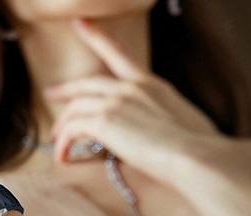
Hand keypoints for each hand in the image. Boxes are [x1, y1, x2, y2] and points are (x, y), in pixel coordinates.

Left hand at [47, 18, 222, 183]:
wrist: (194, 155)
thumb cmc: (198, 148)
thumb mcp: (186, 122)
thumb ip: (167, 121)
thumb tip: (167, 135)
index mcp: (151, 85)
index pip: (119, 55)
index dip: (97, 37)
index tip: (81, 24)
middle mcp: (130, 87)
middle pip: (87, 83)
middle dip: (66, 90)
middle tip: (52, 95)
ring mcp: (116, 102)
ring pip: (76, 107)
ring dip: (63, 126)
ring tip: (57, 141)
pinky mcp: (104, 122)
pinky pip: (72, 129)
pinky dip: (63, 143)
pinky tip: (63, 157)